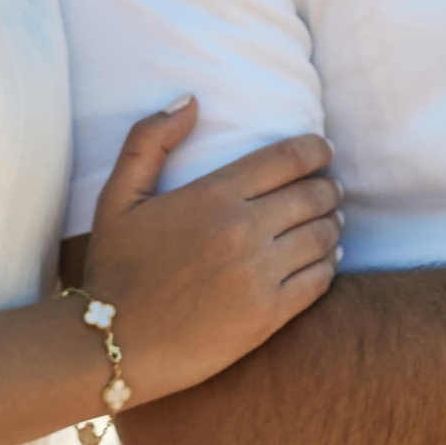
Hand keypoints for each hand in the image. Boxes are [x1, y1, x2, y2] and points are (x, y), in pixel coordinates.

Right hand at [81, 99, 338, 405]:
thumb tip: (191, 100)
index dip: (316, 150)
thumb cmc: (114, 268)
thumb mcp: (117, 196)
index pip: (289, 158)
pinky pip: (318, 280)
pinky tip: (326, 259)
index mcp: (214, 195)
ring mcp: (259, 274)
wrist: (112, 344)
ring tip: (331, 221)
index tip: (325, 152)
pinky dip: (329, 264)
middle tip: (329, 189)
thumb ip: (149, 140)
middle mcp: (243, 230)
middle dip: (327, 188)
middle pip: (313, 196)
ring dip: (333, 224)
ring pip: (322, 236)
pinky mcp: (268, 315)